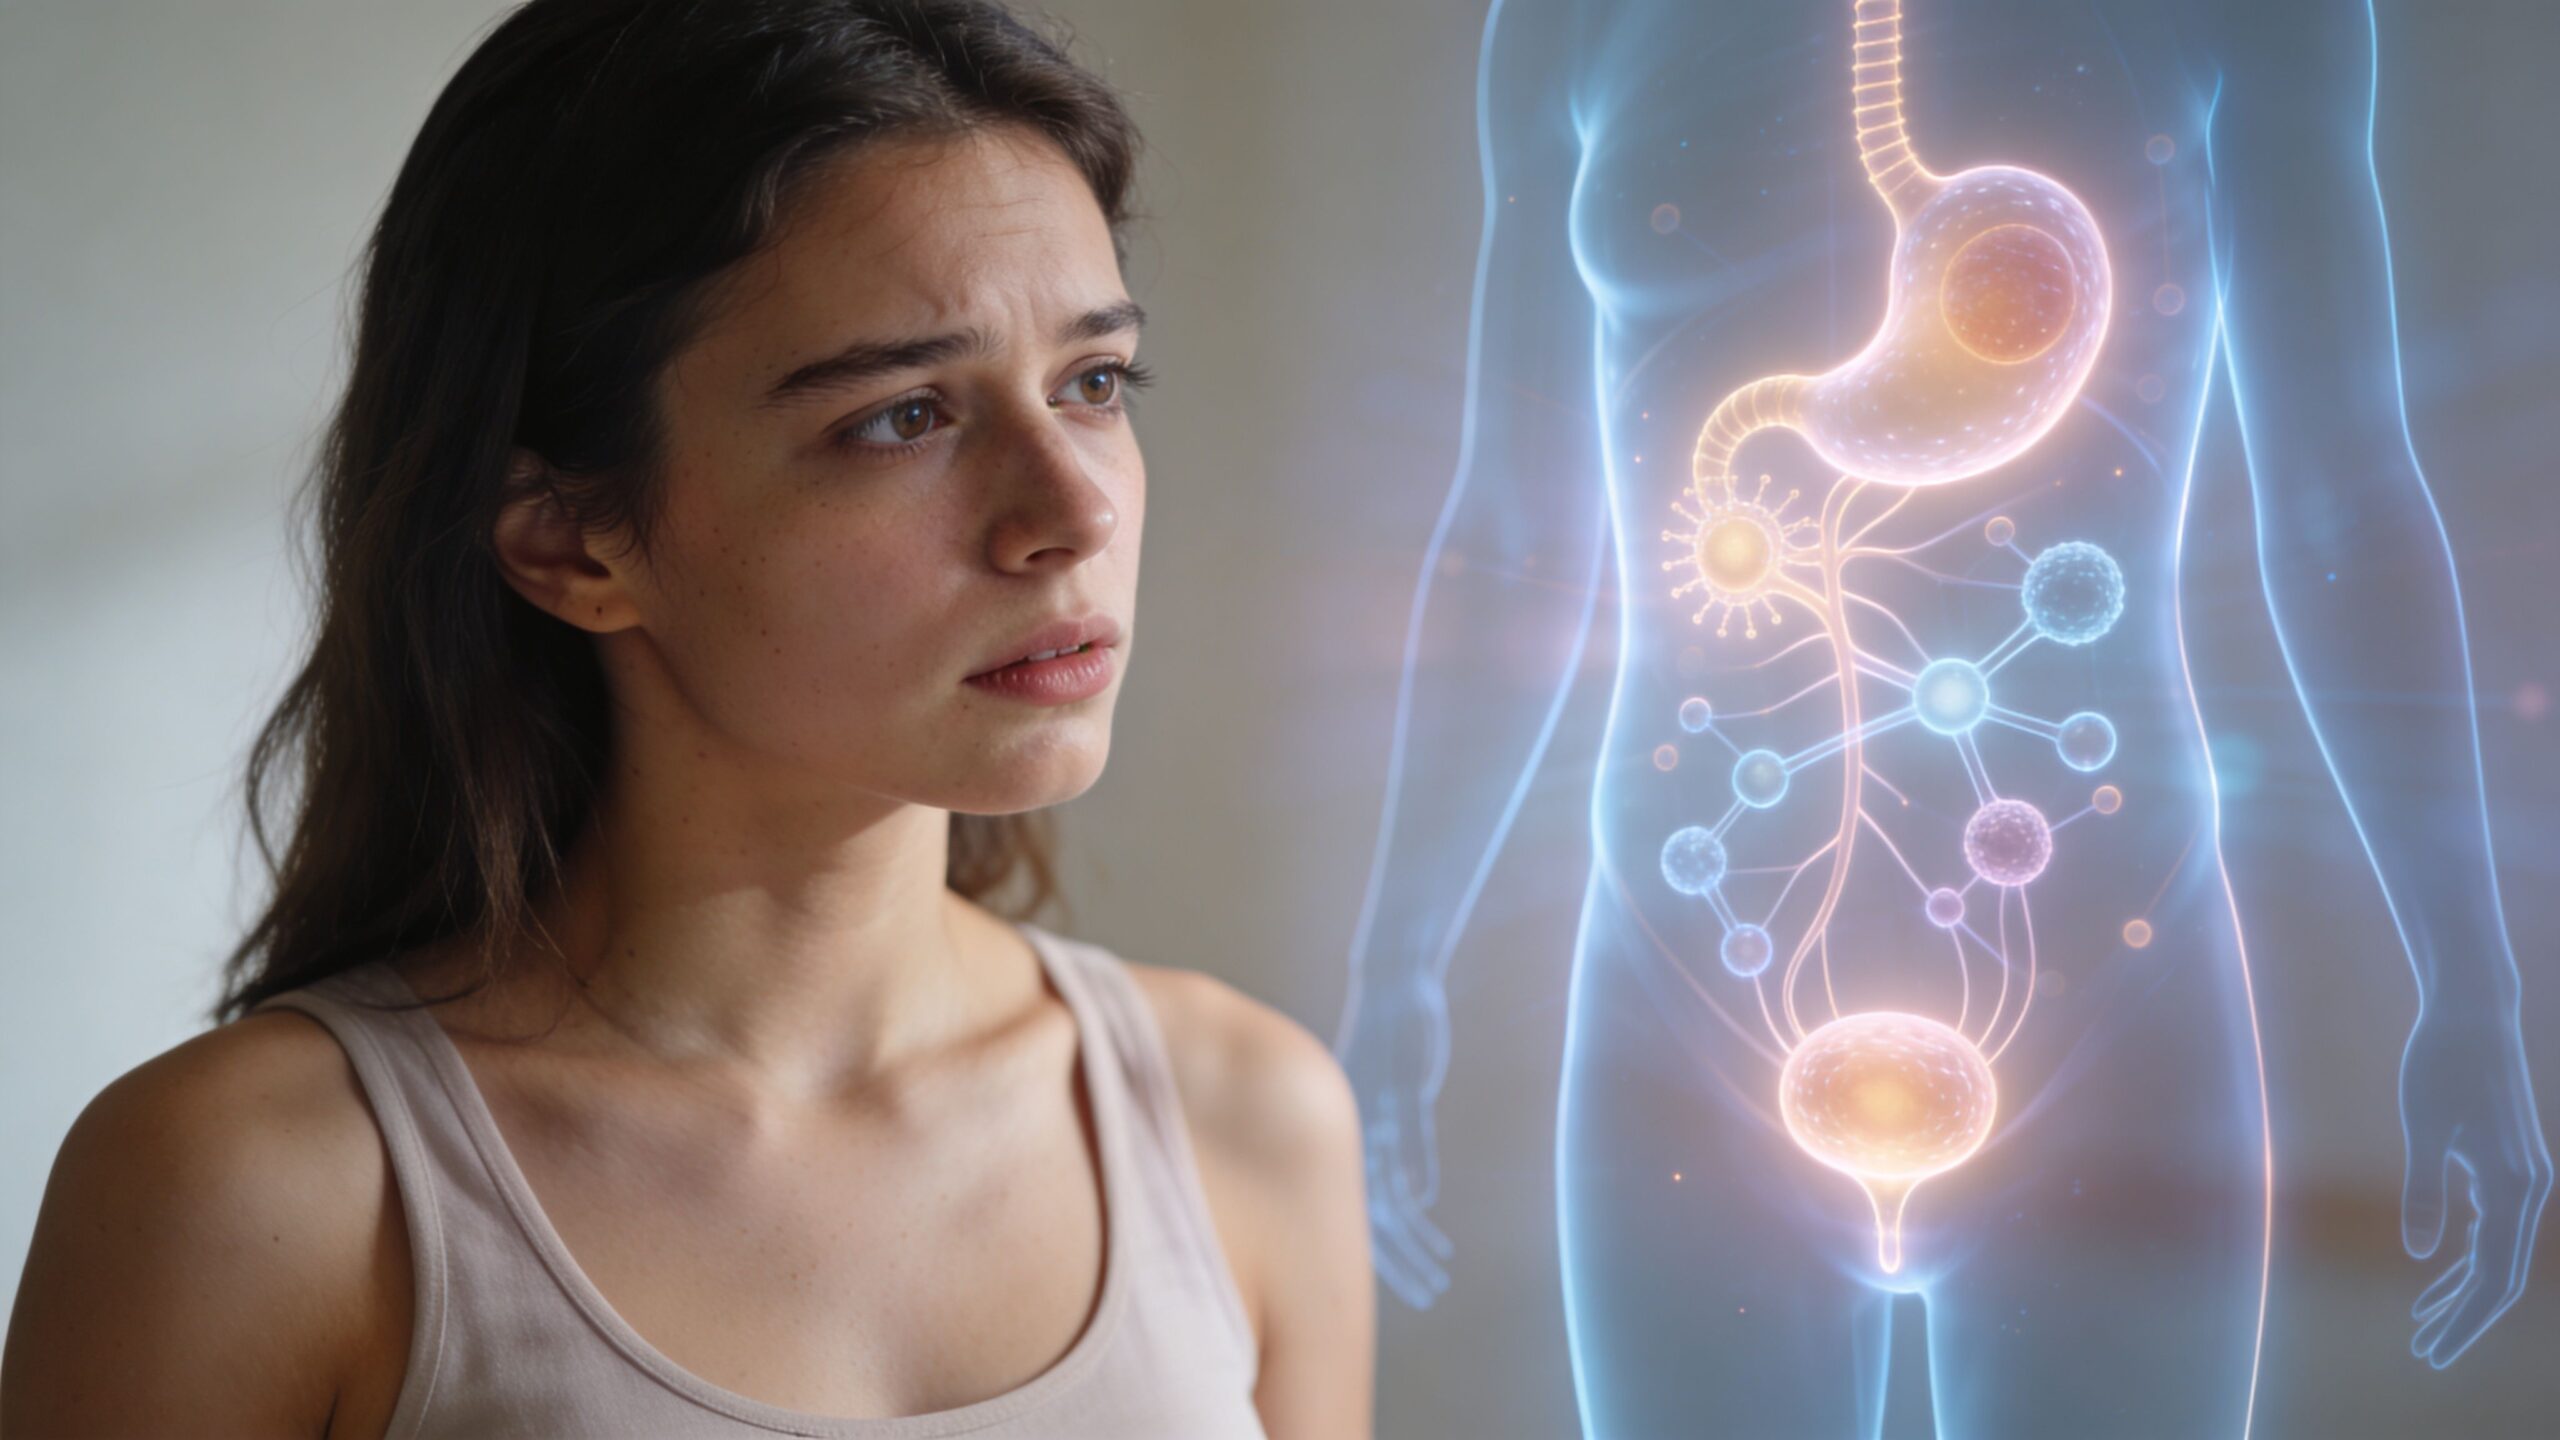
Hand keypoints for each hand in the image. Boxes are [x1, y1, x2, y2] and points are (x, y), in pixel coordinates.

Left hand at [1336, 970, 1453, 1309]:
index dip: (1379, 1256)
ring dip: (1413, 1235)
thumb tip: (1413, 1195)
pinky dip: (1416, 1173)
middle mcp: (1356, 1133)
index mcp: (1346, 1140)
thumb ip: (1393, 1147)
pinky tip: (1424, 1204)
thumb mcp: (1391, 1102)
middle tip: (1424, 1293)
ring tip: (1436, 1268)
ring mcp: (1378, 1114)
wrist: (1393, 990)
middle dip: (1400, 1262)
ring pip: (1389, 1190)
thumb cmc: (1392, 1045)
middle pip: (1370, 1217)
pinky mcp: (1400, 1091)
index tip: (1404, 1284)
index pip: (1353, 1216)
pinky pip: (1406, 1142)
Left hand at [2398, 1009, 2553, 1366]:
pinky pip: (2495, 1229)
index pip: (2495, 1276)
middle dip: (2464, 1318)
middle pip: (2502, 1275)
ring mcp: (2524, 1178)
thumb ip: (2425, 1193)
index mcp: (2513, 1185)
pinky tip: (2438, 1277)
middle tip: (2425, 1354)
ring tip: (2423, 1326)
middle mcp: (2530, 1188)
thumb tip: (2423, 1256)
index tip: (2433, 1352)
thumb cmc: (2442, 1064)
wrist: (2473, 1015)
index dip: (2464, 1320)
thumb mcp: (2423, 1127)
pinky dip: (2468, 1257)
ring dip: (2464, 1291)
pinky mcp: (2511, 1168)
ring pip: (2499, 1254)